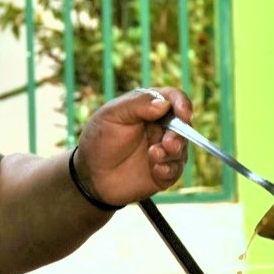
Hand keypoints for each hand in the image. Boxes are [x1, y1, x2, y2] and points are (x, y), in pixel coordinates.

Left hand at [73, 87, 191, 206]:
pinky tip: (156, 171)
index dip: (182, 103)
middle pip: (183, 126)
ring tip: (153, 156)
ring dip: (172, 153)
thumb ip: (137, 104)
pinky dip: (169, 170)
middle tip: (168, 143)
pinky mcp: (163, 172)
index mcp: (150, 108)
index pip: (173, 99)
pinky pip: (176, 170)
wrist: (90, 174)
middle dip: (179, 134)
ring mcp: (163, 150)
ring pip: (182, 149)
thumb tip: (164, 104)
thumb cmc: (99, 139)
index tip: (183, 113)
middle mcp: (161, 128)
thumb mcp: (112, 115)